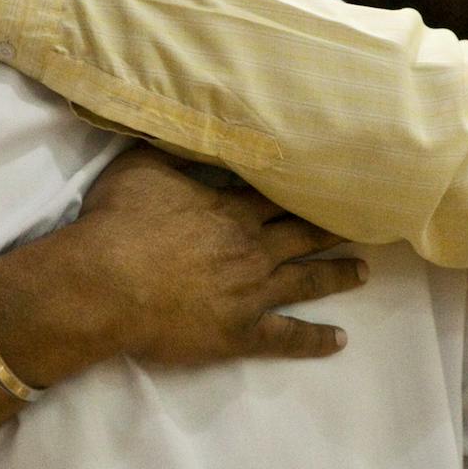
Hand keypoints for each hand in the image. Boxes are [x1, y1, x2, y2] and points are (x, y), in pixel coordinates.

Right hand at [28, 149, 367, 367]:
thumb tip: (191, 128)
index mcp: (232, 209)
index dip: (306, 191)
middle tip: (363, 224)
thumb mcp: (141, 167)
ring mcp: (252, 292)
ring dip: (337, 276)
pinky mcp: (241, 332)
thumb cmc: (118, 223)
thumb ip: (173, 152)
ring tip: (362, 272)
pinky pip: (287, 337)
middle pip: (303, 235)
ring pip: (306, 281)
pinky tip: (339, 340)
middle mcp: (253, 248)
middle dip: (332, 229)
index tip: (333, 184)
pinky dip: (315, 339)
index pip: (279, 197)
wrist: (104, 283)